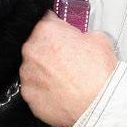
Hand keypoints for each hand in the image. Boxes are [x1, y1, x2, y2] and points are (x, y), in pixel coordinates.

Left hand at [18, 11, 118, 126]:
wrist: (99, 104)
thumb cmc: (99, 72)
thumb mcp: (99, 39)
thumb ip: (83, 35)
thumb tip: (82, 40)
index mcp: (46, 31)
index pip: (47, 23)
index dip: (58, 31)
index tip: (63, 38)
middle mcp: (31, 51)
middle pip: (37, 46)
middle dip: (50, 52)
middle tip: (67, 62)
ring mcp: (27, 74)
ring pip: (33, 69)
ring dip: (45, 73)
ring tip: (64, 81)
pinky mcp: (28, 95)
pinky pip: (34, 90)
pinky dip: (44, 91)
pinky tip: (59, 94)